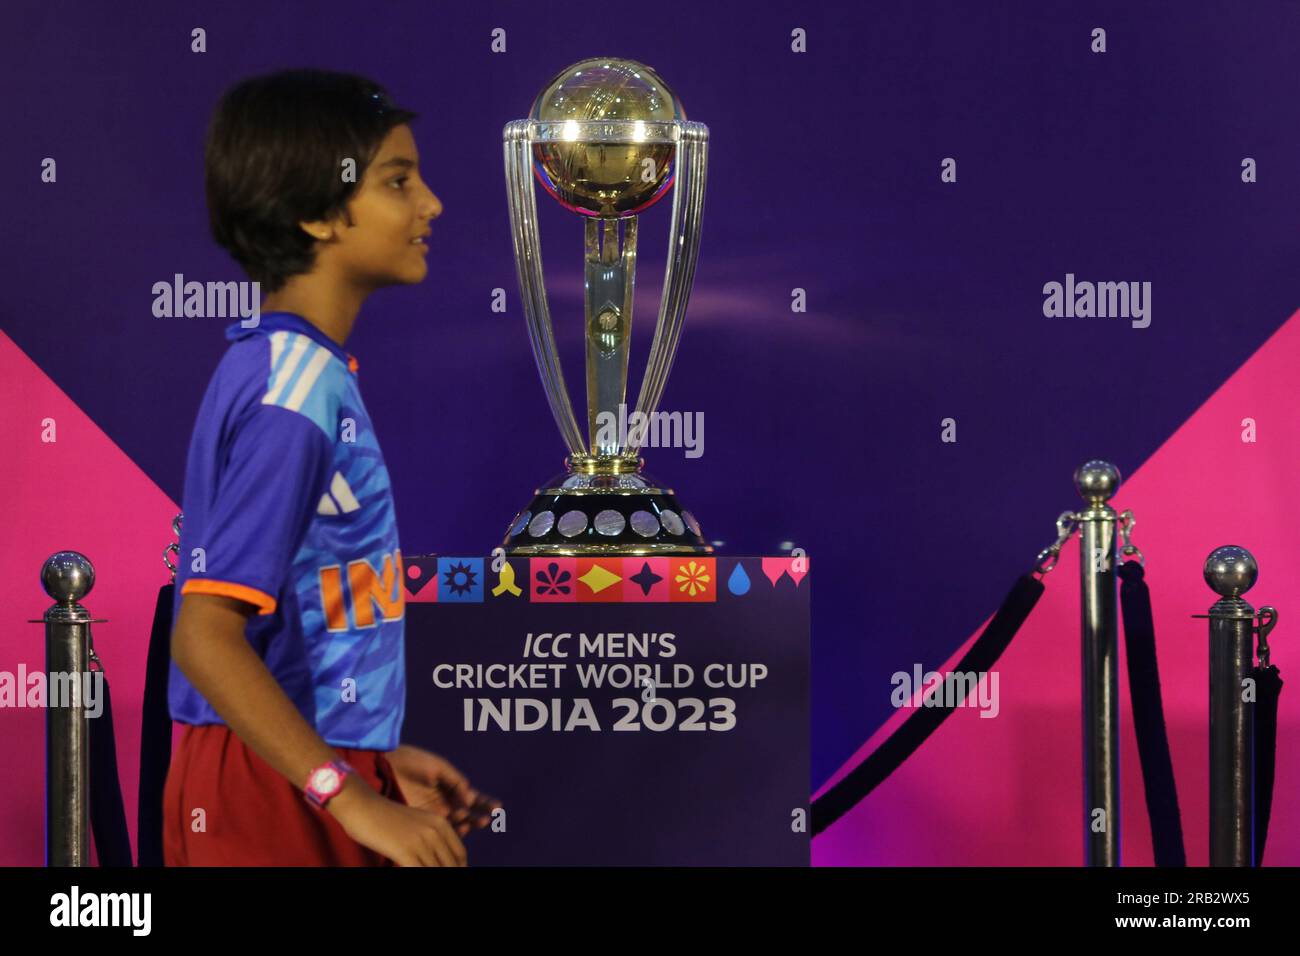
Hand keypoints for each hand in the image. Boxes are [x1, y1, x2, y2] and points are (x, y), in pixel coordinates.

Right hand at [328, 777, 466, 866]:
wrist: (362, 805)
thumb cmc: (385, 818)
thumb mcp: (416, 823)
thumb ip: (431, 837)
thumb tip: (437, 859)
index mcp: (441, 823)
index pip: (460, 854)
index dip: (458, 867)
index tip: (451, 872)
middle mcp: (435, 831)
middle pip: (452, 865)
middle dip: (449, 873)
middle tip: (438, 879)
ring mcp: (421, 841)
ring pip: (437, 870)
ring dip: (433, 874)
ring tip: (418, 868)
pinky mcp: (406, 851)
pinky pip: (420, 872)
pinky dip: (418, 875)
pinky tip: (404, 869)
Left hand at [385, 745, 499, 835]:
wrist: (388, 765)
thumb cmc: (414, 762)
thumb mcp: (439, 767)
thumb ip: (456, 781)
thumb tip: (470, 798)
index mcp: (452, 788)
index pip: (474, 799)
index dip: (486, 804)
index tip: (497, 807)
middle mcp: (446, 803)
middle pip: (469, 814)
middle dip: (479, 817)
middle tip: (486, 819)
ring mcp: (434, 813)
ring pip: (457, 824)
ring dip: (468, 825)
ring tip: (474, 823)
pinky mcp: (422, 820)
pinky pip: (440, 829)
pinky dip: (452, 831)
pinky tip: (460, 828)